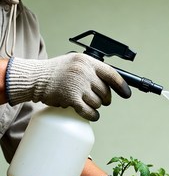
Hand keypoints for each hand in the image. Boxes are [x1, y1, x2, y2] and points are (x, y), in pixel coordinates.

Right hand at [5, 53, 130, 120]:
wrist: (35, 78)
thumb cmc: (55, 72)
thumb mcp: (76, 63)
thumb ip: (91, 70)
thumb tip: (110, 85)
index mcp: (87, 61)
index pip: (111, 74)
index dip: (121, 86)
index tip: (126, 94)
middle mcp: (84, 71)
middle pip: (105, 91)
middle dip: (105, 98)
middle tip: (100, 100)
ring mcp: (78, 84)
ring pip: (98, 102)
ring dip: (95, 106)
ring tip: (87, 103)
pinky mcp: (71, 97)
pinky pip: (89, 111)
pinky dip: (92, 115)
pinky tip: (92, 115)